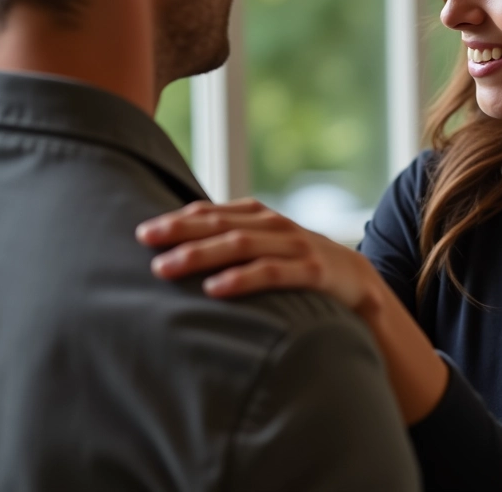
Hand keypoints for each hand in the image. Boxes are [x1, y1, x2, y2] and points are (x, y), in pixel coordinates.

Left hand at [136, 199, 383, 317]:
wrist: (357, 279)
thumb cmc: (300, 262)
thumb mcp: (268, 244)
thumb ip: (233, 237)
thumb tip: (181, 239)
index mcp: (261, 216)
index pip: (214, 212)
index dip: (178, 219)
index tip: (144, 231)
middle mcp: (275, 226)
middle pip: (221, 225)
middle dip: (180, 232)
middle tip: (144, 240)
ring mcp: (295, 247)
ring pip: (240, 246)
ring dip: (200, 254)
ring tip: (165, 267)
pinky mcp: (312, 271)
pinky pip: (272, 273)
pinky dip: (241, 279)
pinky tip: (213, 289)